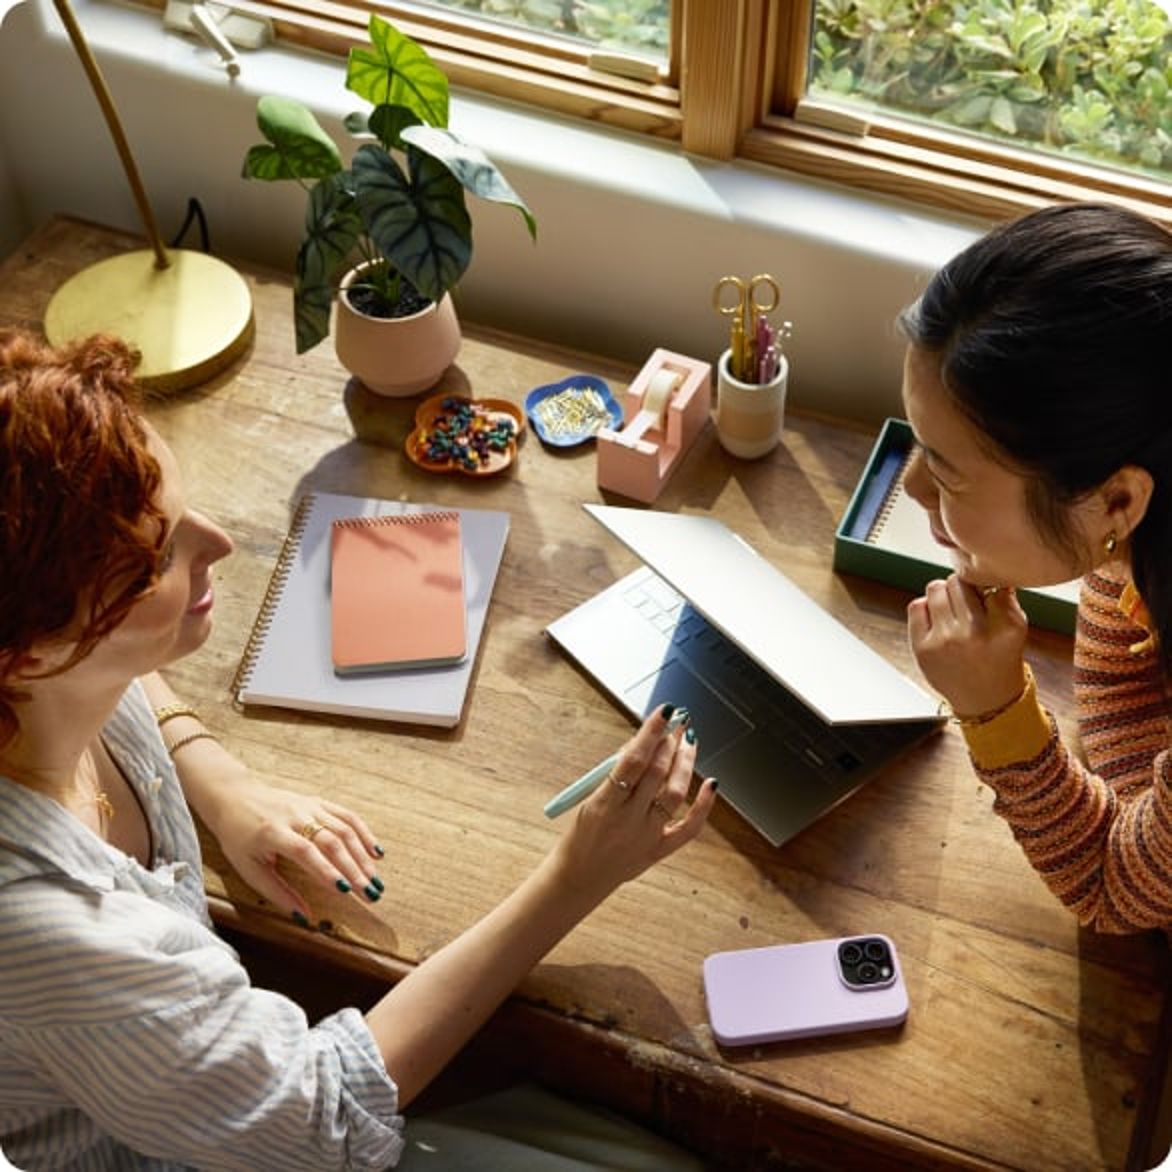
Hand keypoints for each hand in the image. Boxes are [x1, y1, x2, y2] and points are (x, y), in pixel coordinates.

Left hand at [210, 771, 385, 921]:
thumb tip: (304, 917)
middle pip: (331, 841)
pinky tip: (376, 852)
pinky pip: (347, 815)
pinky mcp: (319, 802)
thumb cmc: (238, 836)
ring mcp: (309, 806)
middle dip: (354, 869)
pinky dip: (364, 833)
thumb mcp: (248, 868)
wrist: (235, 796)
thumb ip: (277, 893)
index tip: (345, 891)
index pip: (305, 851)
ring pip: (344, 829)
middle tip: (371, 893)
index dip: (326, 870)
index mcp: (272, 832)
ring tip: (375, 879)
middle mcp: (295, 815)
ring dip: (363, 856)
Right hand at [551, 705, 716, 899]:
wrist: (580, 877)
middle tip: (676, 723)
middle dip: (669, 743)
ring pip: (674, 794)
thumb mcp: (589, 799)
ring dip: (685, 763)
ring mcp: (646, 836)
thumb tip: (643, 743)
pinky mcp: (659, 850)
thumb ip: (616, 774)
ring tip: (689, 741)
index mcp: (604, 804)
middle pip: (656, 773)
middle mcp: (628, 820)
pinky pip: (689, 828)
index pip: (632, 761)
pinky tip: (712, 783)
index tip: (664, 712)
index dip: (651, 733)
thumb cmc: (582, 833)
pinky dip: (703, 805)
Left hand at [907, 574, 1028, 717]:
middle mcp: (974, 633)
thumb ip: (1005, 596)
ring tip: (952, 611)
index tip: (983, 592)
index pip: (986, 581)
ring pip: (935, 588)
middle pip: (957, 581)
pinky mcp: (923, 648)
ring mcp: (945, 640)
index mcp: (1005, 626)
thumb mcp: (1016, 628)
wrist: (985, 700)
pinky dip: (925, 607)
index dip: (982, 583)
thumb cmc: (1000, 659)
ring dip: (943, 594)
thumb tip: (988, 569)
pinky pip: (916, 606)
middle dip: (961, 587)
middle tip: (966, 603)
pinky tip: (937, 621)